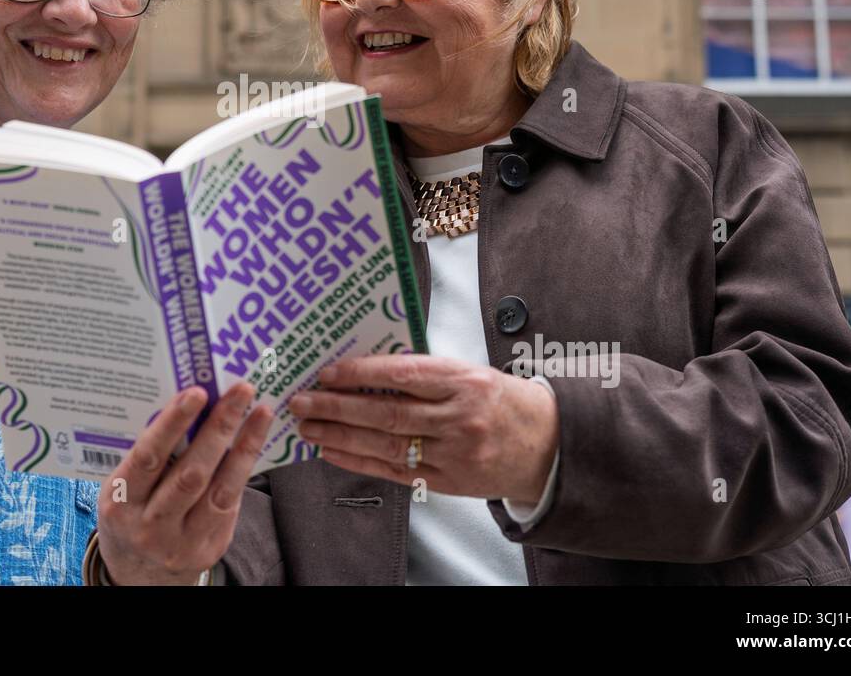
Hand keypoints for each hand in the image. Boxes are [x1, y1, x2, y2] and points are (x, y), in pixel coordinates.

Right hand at [97, 382, 273, 585]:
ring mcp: (182, 543)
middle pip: (191, 474)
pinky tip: (255, 441)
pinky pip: (231, 504)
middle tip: (239, 391)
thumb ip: (150, 456)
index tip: (196, 392)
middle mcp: (150, 527)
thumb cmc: (132, 512)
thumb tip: (189, 403)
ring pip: (220, 490)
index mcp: (120, 503)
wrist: (138, 573)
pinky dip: (244, 469)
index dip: (173, 423)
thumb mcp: (125, 487)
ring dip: (245, 446)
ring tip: (260, 412)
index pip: (148, 458)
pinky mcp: (209, 549)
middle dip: (219, 428)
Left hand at [289, 355, 557, 504]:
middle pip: (388, 413)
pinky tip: (332, 450)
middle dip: (338, 407)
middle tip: (303, 400)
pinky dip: (359, 460)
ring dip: (341, 435)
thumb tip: (368, 367)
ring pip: (386, 445)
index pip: (404, 374)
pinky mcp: (448, 482)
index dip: (362, 373)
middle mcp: (459, 418)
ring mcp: (453, 454)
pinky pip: (395, 471)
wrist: (546, 444)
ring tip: (308, 426)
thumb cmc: (500, 400)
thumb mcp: (470, 372)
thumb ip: (425, 372)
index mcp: (465, 381)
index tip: (328, 371)